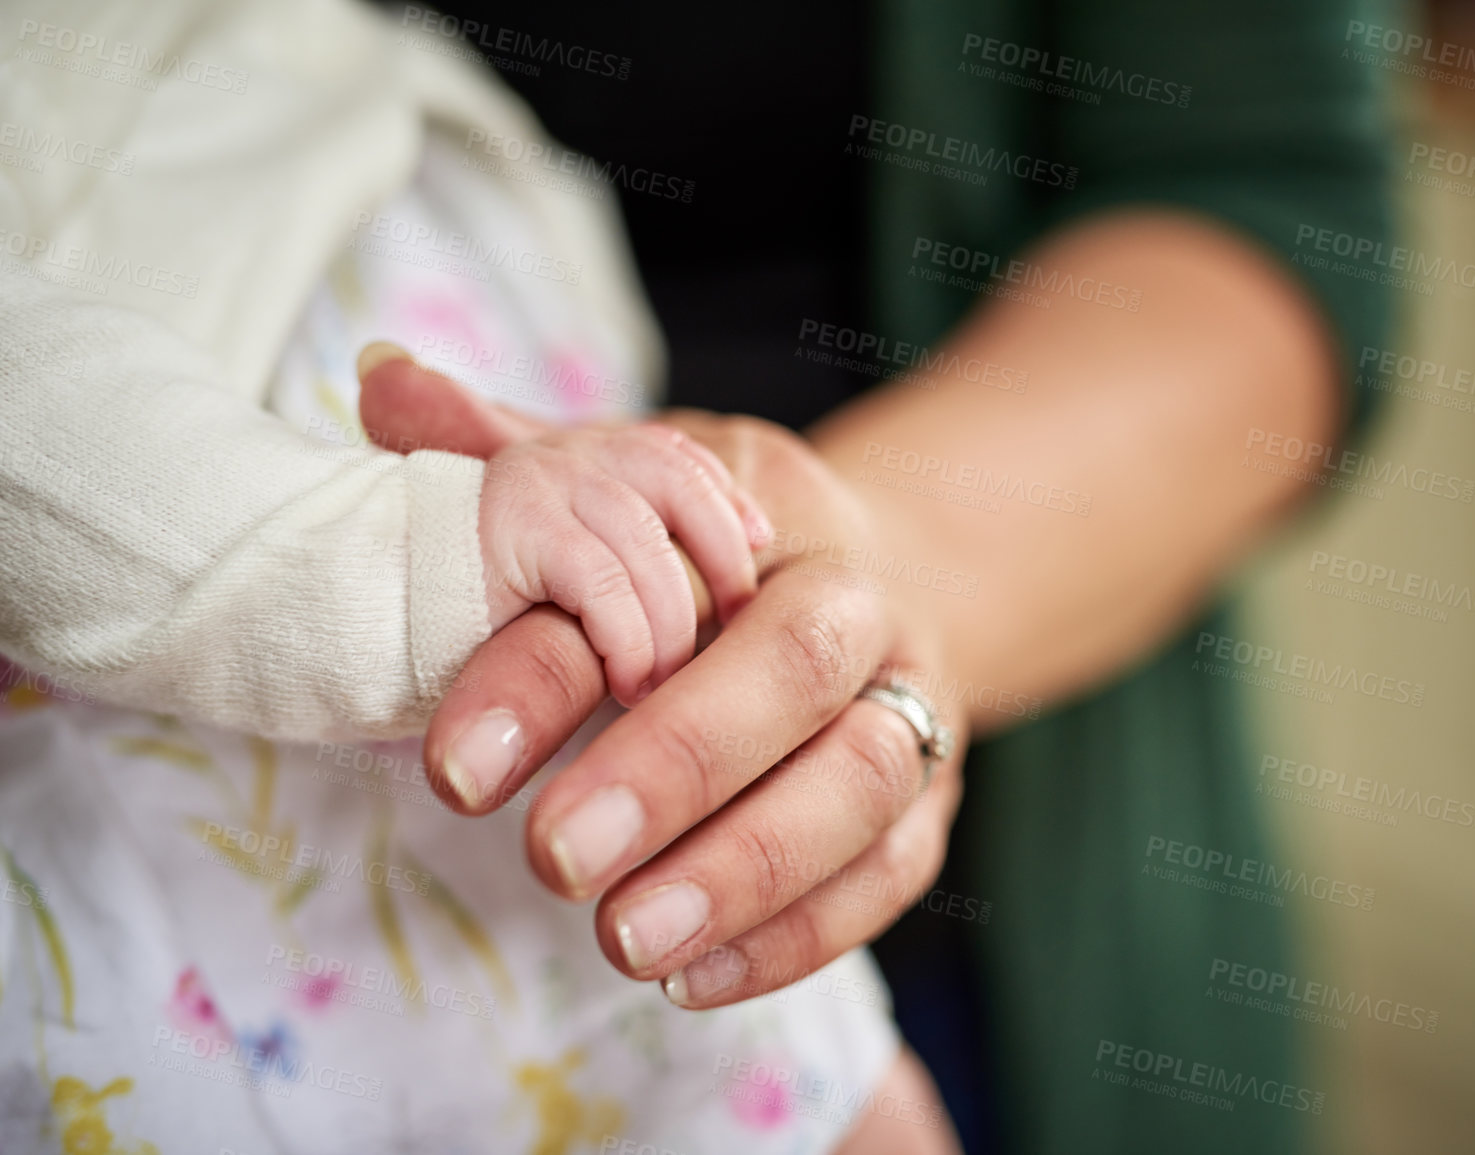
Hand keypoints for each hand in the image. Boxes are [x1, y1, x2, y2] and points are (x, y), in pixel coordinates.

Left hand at [357, 346, 967, 1006]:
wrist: (897, 587)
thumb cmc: (730, 548)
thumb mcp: (633, 483)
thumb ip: (515, 451)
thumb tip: (381, 379)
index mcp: (772, 512)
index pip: (660, 578)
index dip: (558, 666)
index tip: (458, 763)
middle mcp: (860, 605)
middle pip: (791, 671)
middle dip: (676, 765)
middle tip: (557, 859)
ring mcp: (912, 706)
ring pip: (861, 783)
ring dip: (746, 869)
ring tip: (626, 940)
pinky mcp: (930, 807)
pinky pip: (890, 877)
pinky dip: (802, 935)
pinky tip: (694, 979)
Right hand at [477, 421, 771, 705]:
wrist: (355, 599)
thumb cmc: (467, 608)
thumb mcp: (561, 573)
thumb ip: (615, 557)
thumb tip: (680, 542)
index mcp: (577, 455)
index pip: (674, 456)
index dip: (723, 501)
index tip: (762, 546)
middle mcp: (557, 453)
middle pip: (673, 481)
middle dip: (719, 555)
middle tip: (741, 627)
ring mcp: (532, 481)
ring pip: (643, 540)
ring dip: (667, 621)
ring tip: (665, 682)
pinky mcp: (508, 526)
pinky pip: (600, 579)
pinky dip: (628, 637)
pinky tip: (629, 680)